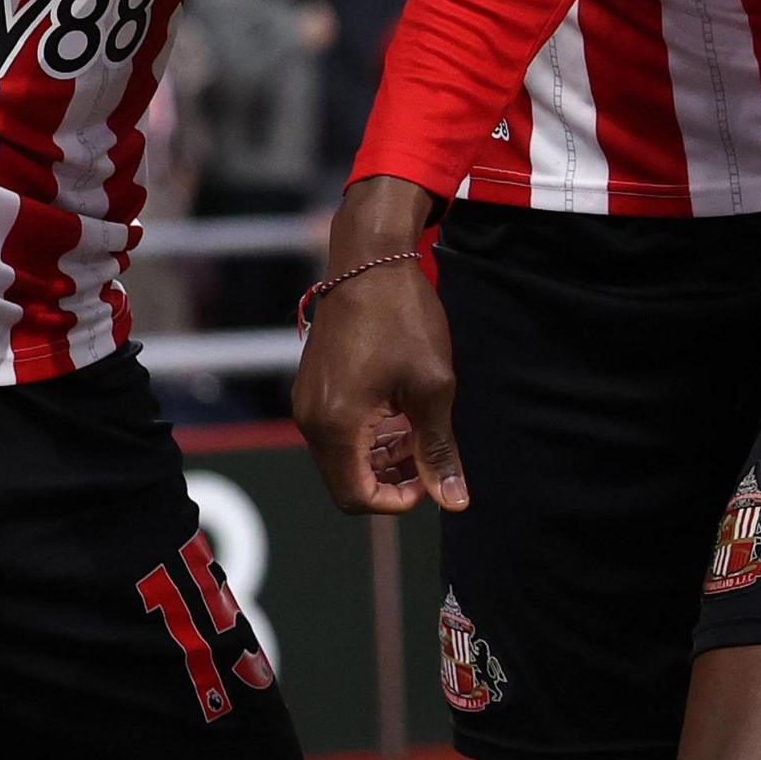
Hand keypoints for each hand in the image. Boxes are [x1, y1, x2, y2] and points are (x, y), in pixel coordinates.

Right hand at [292, 177, 463, 515]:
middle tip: (429, 456)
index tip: (430, 478)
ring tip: (420, 433)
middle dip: (390, 478)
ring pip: (342, 455)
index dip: (397, 501)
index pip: (356, 497)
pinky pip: (336, 428)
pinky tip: (400, 412)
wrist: (371, 259)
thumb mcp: (432, 387)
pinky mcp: (312, 383)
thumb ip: (439, 449)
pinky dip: (367, 434)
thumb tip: (454, 500)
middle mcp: (310, 418)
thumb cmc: (403, 318)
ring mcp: (306, 399)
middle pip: (346, 480)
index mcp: (335, 424)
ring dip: (381, 457)